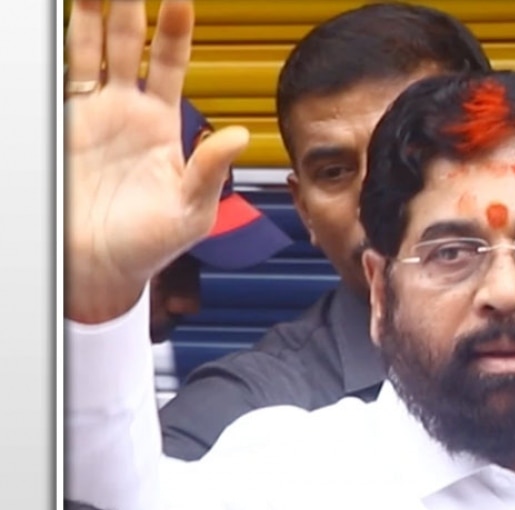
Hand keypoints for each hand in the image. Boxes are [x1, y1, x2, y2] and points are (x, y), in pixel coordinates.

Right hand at [65, 0, 247, 323]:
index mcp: (163, 125)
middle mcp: (127, 111)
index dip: (174, 30)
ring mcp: (92, 114)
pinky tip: (62, 18)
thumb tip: (242, 135)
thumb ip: (211, 169)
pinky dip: (62, 46)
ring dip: (92, 12)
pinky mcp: (65, 125)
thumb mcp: (193, 209)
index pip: (169, 64)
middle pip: (128, 42)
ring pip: (91, 49)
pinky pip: (64, 76)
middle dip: (128, 4)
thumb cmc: (151, 243)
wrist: (103, 267)